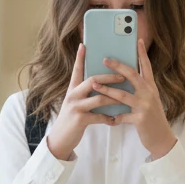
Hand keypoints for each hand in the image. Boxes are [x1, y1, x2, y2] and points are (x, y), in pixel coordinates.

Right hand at [45, 44, 126, 159]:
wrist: (60, 139)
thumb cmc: (72, 119)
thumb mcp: (75, 103)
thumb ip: (85, 93)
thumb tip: (99, 83)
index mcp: (72, 89)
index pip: (77, 70)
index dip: (80, 57)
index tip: (84, 45)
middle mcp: (73, 95)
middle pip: (93, 80)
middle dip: (109, 77)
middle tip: (123, 75)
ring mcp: (76, 107)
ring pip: (98, 98)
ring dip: (113, 98)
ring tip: (124, 98)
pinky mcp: (80, 120)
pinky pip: (98, 116)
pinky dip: (108, 118)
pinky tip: (115, 120)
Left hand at [91, 38, 177, 157]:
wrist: (162, 138)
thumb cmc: (152, 119)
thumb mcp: (150, 101)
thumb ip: (140, 90)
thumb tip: (126, 78)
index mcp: (151, 87)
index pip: (146, 67)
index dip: (142, 53)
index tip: (138, 40)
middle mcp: (149, 93)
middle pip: (132, 75)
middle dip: (117, 66)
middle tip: (105, 59)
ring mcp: (145, 106)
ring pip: (122, 95)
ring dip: (107, 90)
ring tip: (95, 84)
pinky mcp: (140, 119)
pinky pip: (122, 116)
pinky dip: (114, 118)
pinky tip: (108, 119)